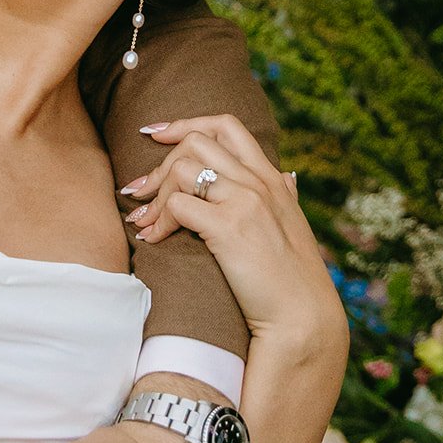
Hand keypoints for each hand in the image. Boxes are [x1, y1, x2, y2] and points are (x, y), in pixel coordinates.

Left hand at [124, 114, 341, 346]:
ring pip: (181, 169)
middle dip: (159, 163)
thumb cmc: (294, 279)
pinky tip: (153, 240)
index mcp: (271, 179)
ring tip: (143, 220)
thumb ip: (287, 197)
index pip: (227, 126)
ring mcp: (244, 201)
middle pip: (195, 142)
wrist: (303, 318)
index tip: (156, 134)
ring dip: (154, 194)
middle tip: (139, 190)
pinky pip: (177, 205)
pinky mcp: (228, 227)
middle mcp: (258, 183)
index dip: (185, 124)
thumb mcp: (295, 226)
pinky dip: (157, 221)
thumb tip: (288, 178)